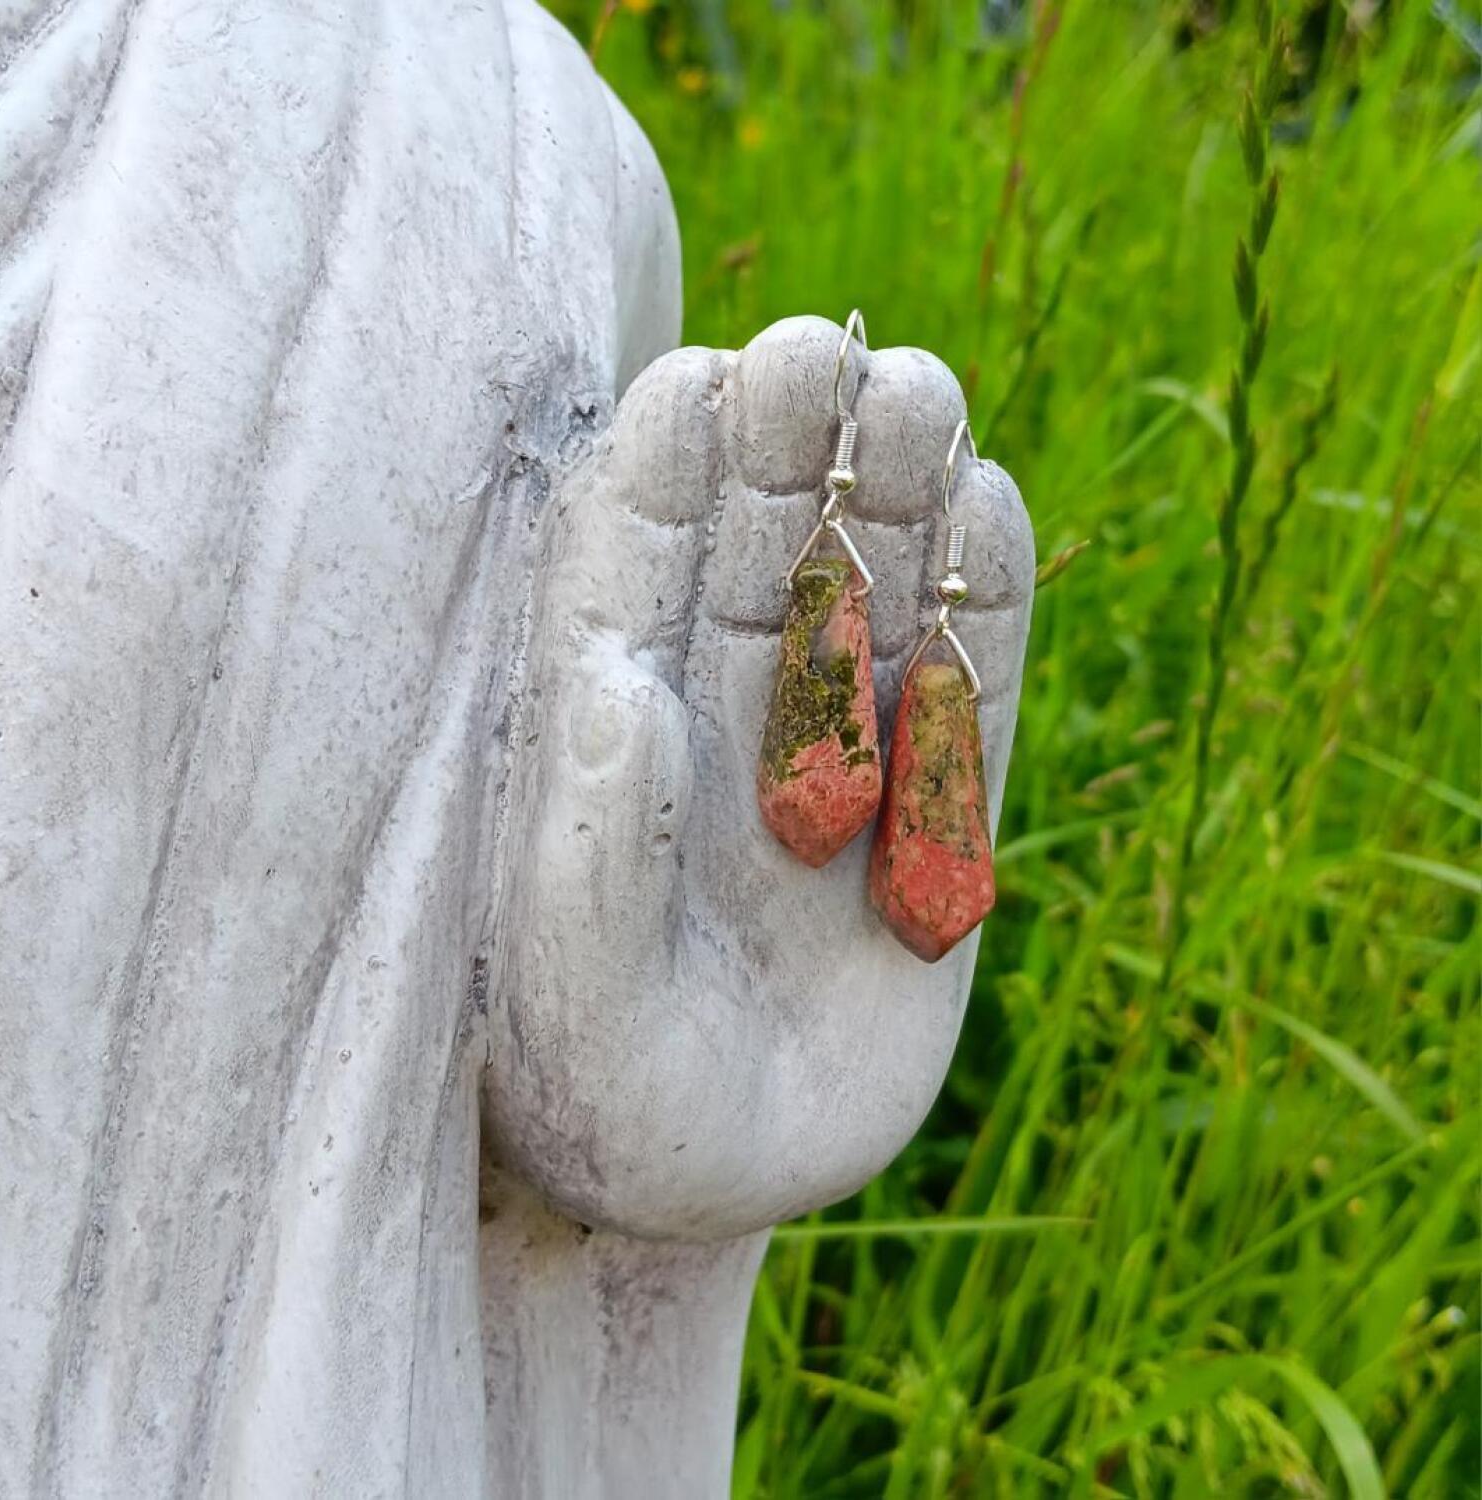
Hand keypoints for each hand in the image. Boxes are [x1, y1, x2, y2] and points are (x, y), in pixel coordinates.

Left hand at [486, 317, 1033, 1240]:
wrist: (715, 1183)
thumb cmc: (604, 1108)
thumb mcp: (569, 1010)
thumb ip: (584, 852)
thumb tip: (614, 677)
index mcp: (607, 730)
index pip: (629, 561)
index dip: (665, 467)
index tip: (707, 379)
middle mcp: (718, 714)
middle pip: (755, 541)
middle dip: (788, 448)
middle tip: (834, 355)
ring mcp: (833, 748)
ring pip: (866, 583)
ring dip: (894, 492)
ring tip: (924, 396)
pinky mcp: (928, 803)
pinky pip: (961, 675)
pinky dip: (981, 596)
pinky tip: (991, 510)